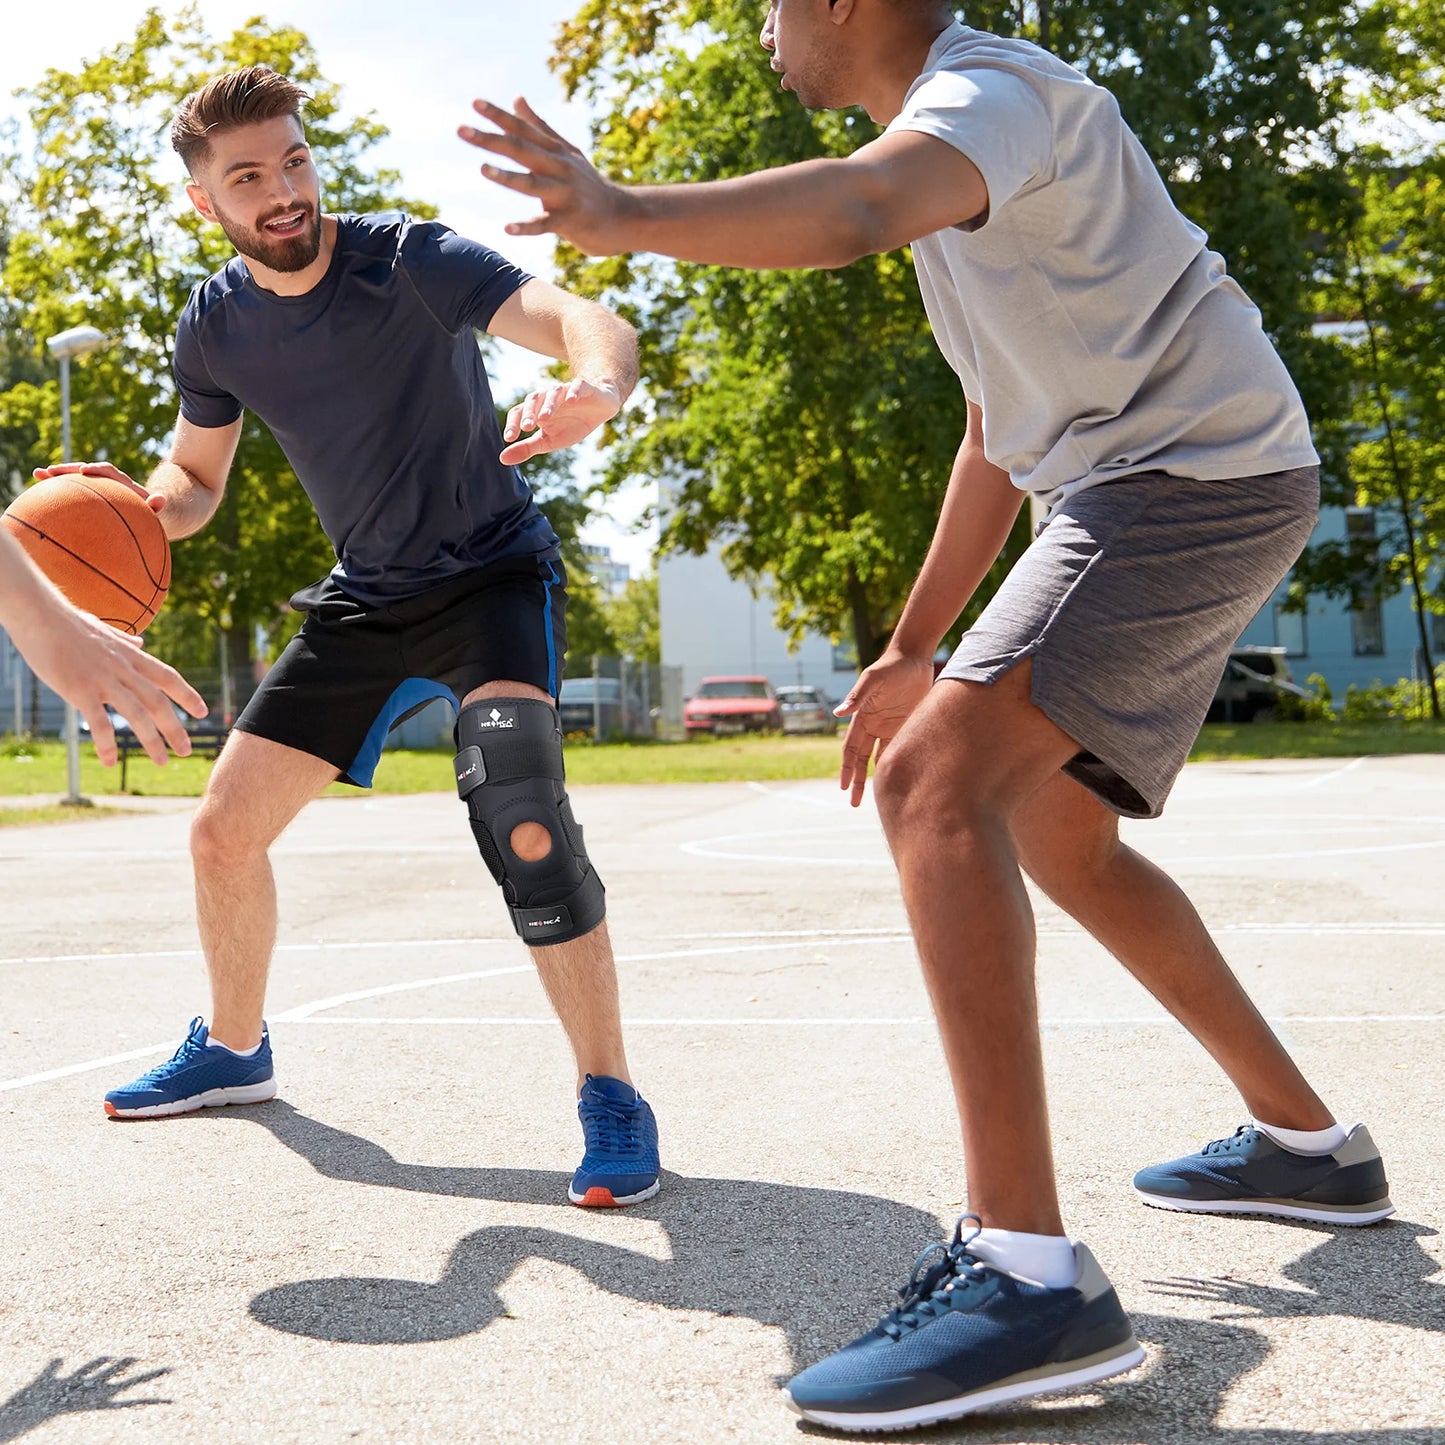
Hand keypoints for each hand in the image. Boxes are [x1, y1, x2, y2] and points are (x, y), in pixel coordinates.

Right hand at [13, 598, 206, 766]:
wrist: (39, 613)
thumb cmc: (67, 622)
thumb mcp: (104, 630)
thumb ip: (125, 640)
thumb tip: (141, 642)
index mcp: (130, 655)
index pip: (168, 677)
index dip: (187, 695)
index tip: (203, 712)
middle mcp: (123, 668)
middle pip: (158, 702)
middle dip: (175, 728)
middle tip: (186, 750)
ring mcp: (103, 679)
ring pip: (137, 714)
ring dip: (152, 740)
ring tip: (162, 760)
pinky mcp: (79, 689)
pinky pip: (98, 722)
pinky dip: (107, 744)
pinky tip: (111, 762)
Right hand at [32, 461, 165, 516]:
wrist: (148, 516)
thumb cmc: (152, 517)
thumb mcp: (157, 513)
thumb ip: (157, 506)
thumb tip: (161, 499)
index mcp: (123, 484)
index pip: (110, 472)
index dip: (98, 470)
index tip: (86, 470)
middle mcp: (108, 483)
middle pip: (87, 471)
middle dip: (70, 469)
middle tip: (52, 471)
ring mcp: (97, 489)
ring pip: (75, 479)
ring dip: (58, 476)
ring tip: (38, 473)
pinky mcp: (89, 496)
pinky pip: (71, 491)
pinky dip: (56, 488)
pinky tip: (37, 488)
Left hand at [460, 97, 632, 254]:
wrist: (624, 217)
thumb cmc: (589, 185)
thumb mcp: (566, 151)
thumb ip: (539, 127)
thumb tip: (517, 99)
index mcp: (555, 152)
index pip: (523, 129)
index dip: (499, 116)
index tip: (474, 103)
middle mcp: (559, 168)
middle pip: (521, 150)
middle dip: (491, 140)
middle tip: (462, 130)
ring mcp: (565, 195)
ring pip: (533, 184)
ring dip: (508, 178)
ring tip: (483, 169)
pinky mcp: (571, 221)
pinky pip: (545, 225)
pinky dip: (527, 227)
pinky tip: (508, 229)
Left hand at [500, 378, 621, 464]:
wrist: (599, 408)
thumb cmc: (572, 424)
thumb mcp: (549, 441)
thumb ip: (527, 448)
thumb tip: (502, 459)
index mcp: (537, 410)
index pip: (520, 413)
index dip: (513, 424)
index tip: (509, 438)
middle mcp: (548, 398)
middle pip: (534, 400)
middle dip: (530, 413)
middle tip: (527, 427)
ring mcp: (566, 391)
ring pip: (553, 393)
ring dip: (549, 404)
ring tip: (545, 417)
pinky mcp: (584, 388)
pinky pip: (577, 386)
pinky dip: (574, 392)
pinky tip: (572, 400)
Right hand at [835, 650, 935, 807]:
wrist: (914, 657)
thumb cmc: (891, 666)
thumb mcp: (872, 680)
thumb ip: (857, 696)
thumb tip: (837, 713)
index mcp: (863, 718)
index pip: (851, 750)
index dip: (846, 769)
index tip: (843, 788)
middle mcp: (874, 726)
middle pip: (862, 760)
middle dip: (857, 782)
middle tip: (854, 805)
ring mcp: (891, 727)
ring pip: (882, 758)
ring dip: (879, 777)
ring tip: (879, 799)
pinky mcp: (908, 725)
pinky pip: (902, 749)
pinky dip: (900, 765)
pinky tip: (903, 781)